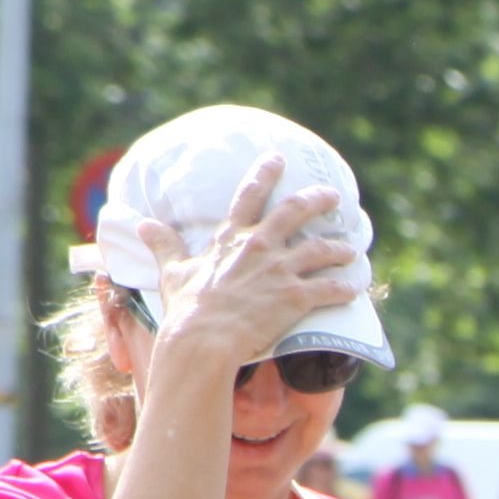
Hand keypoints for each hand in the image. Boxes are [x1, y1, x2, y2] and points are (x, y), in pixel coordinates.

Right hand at [115, 170, 360, 400]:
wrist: (204, 339)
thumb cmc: (187, 308)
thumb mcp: (172, 271)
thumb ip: (163, 245)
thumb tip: (141, 224)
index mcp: (231, 238)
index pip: (250, 195)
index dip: (265, 173)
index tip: (278, 158)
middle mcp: (260, 247)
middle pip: (295, 211)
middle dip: (318, 199)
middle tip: (334, 196)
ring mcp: (280, 271)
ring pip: (322, 250)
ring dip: (341, 249)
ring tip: (351, 251)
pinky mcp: (296, 297)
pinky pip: (331, 288)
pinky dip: (347, 288)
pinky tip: (356, 288)